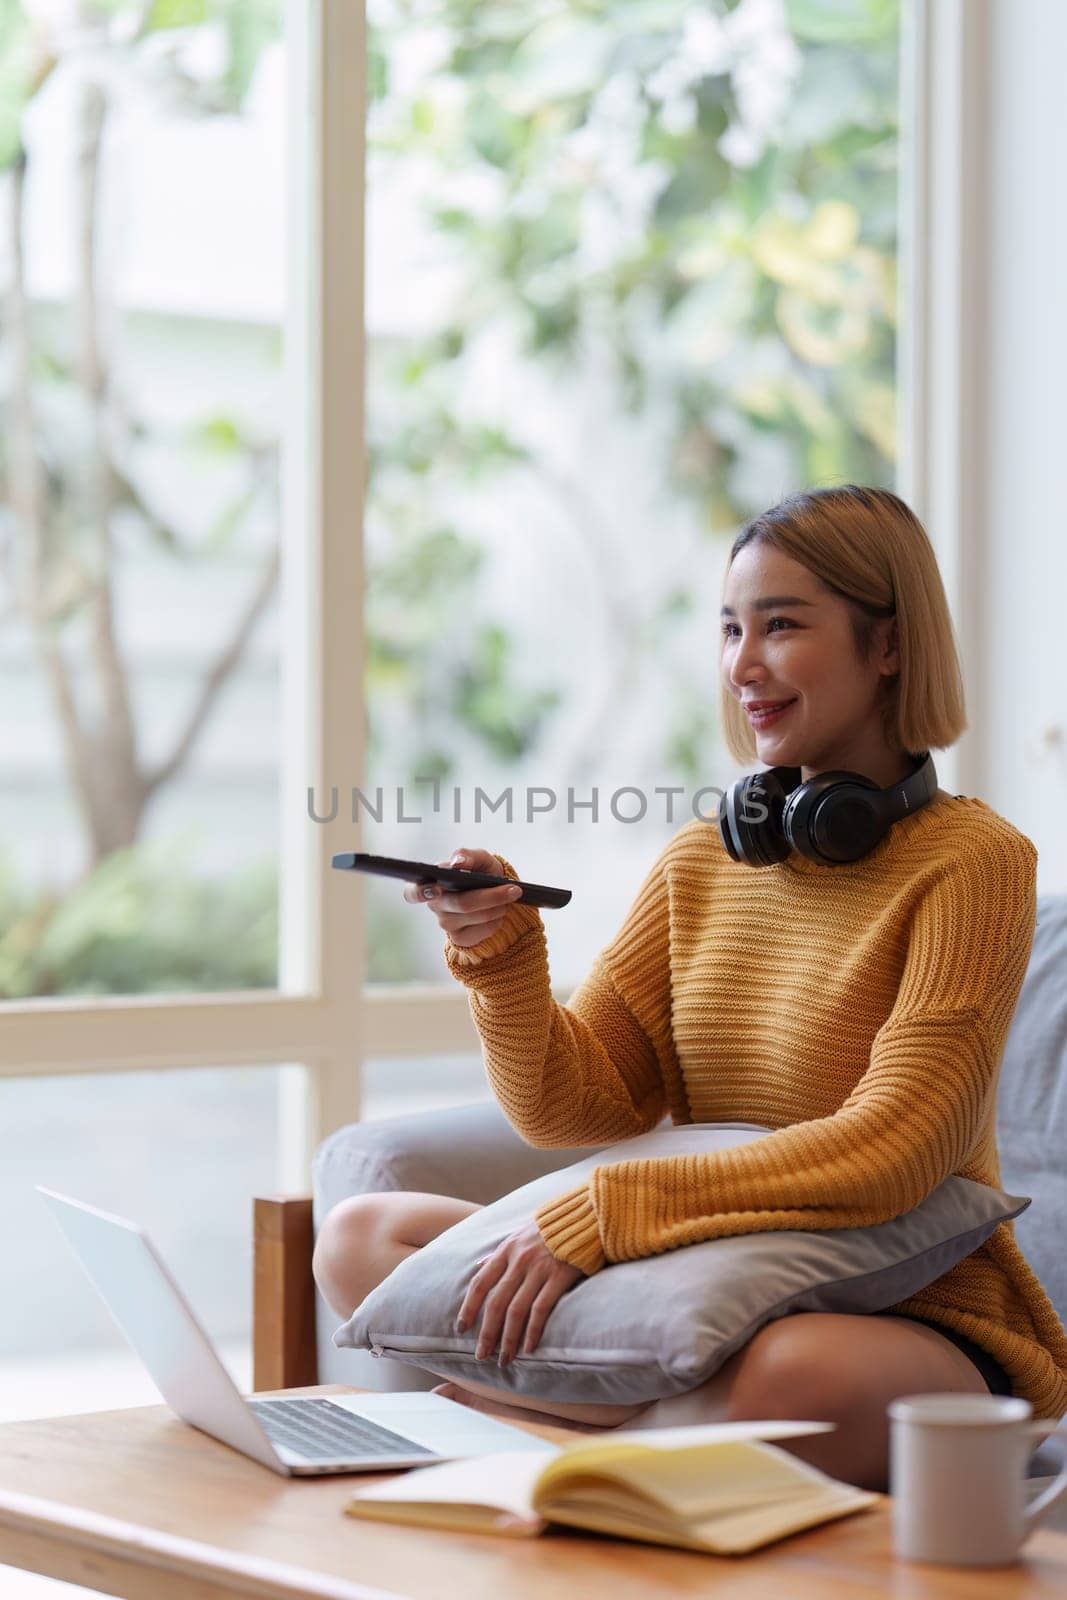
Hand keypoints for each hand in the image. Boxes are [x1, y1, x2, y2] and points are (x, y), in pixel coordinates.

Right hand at [402, 847, 522, 948]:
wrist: (496, 894)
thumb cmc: (482, 873)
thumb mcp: (480, 859)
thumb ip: (469, 856)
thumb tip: (457, 862)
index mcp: (431, 882)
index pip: (412, 892)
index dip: (420, 892)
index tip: (437, 888)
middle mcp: (435, 905)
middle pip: (462, 904)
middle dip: (491, 896)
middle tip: (513, 889)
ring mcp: (446, 924)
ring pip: (478, 916)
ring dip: (498, 906)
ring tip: (506, 898)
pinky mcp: (460, 939)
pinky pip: (484, 930)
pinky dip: (497, 919)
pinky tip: (498, 912)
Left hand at [455, 1219, 583, 1363]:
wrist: (586, 1215)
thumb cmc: (550, 1229)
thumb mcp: (519, 1235)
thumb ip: (499, 1254)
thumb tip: (478, 1267)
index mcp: (507, 1250)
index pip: (480, 1283)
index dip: (469, 1308)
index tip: (461, 1329)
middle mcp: (519, 1260)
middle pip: (496, 1303)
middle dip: (487, 1333)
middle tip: (481, 1356)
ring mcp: (540, 1269)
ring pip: (516, 1310)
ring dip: (508, 1339)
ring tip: (504, 1359)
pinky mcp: (560, 1276)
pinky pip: (541, 1309)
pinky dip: (532, 1331)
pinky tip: (528, 1348)